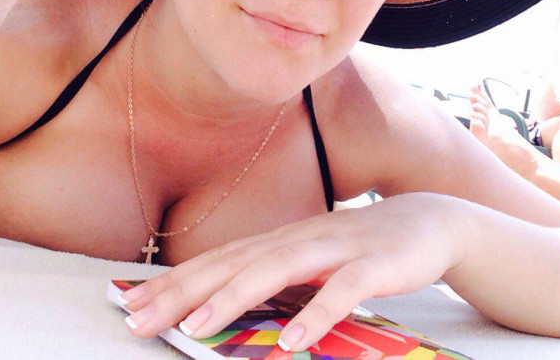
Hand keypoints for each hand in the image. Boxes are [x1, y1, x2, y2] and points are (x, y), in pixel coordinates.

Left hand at [119, 193, 466, 351]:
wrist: (428, 220)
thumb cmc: (362, 246)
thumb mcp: (314, 258)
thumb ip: (277, 276)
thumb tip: (230, 301)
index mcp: (283, 239)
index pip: (220, 258)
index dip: (175, 281)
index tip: (130, 304)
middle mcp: (301, 237)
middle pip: (236, 261)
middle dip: (185, 290)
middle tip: (138, 318)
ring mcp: (337, 247)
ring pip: (279, 268)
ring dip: (236, 296)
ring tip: (197, 327)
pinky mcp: (374, 263)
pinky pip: (343, 290)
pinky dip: (316, 313)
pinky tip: (292, 340)